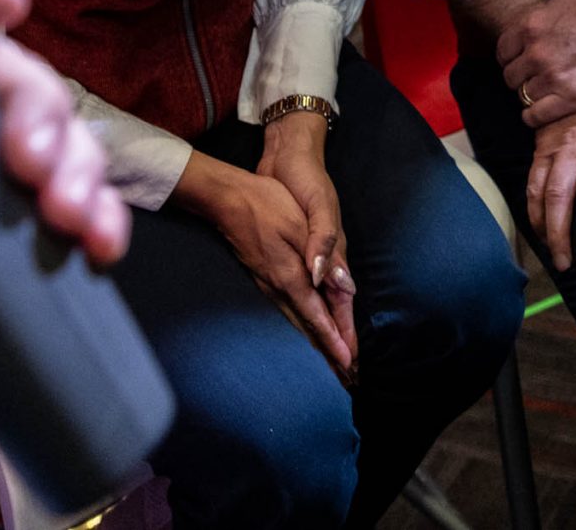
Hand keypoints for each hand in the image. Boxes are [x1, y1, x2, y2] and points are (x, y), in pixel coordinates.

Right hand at [258, 109, 358, 373]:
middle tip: (346, 376)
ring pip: (297, 322)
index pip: (319, 319)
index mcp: (292, 278)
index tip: (349, 364)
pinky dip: (302, 326)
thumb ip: (322, 256)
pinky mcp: (263, 277)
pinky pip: (287, 311)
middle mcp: (279, 288)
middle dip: (328, 352)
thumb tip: (341, 286)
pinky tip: (305, 328)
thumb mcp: (299, 225)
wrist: (226, 199)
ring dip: (316, 343)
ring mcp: (268, 285)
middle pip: (308, 329)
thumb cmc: (267, 205)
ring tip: (331, 361)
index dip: (335, 341)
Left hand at [498, 0, 575, 124]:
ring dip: (531, 94)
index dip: (511, 54)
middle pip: (510, 76)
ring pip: (522, 95)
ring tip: (546, 90)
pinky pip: (537, 116)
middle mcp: (538, 52)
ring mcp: (555, 77)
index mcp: (533, 23)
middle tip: (536, 75)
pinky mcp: (573, 99)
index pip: (502, 49)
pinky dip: (536, 116)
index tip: (523, 57)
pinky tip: (546, 109)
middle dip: (520, 75)